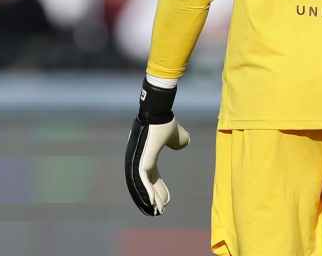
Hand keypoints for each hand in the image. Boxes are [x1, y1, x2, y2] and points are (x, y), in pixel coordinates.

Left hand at [125, 79, 189, 215]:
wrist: (159, 112)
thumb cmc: (166, 121)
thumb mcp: (177, 135)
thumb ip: (180, 140)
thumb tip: (184, 143)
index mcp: (147, 155)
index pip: (152, 176)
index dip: (159, 188)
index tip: (167, 199)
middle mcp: (139, 159)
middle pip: (146, 183)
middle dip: (154, 197)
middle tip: (160, 210)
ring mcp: (137, 160)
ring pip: (143, 185)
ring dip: (151, 198)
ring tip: (158, 210)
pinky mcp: (140, 160)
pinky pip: (143, 180)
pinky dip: (148, 192)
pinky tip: (154, 203)